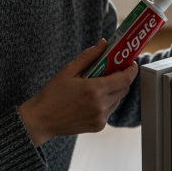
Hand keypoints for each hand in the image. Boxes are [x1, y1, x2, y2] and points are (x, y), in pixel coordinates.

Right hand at [18, 39, 137, 145]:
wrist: (40, 120)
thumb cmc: (52, 94)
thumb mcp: (68, 71)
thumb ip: (88, 57)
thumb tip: (103, 44)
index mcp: (94, 90)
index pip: (125, 79)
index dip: (131, 69)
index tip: (131, 62)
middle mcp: (101, 106)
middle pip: (123, 89)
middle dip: (121, 78)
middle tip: (113, 70)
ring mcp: (100, 118)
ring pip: (117, 100)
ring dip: (113, 91)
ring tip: (98, 85)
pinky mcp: (98, 127)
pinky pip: (109, 111)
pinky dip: (106, 103)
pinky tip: (91, 99)